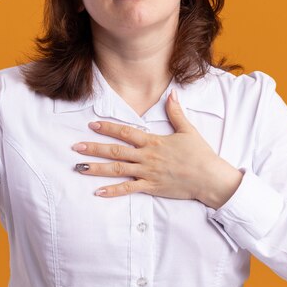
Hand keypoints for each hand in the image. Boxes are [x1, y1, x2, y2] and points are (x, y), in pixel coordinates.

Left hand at [72, 90, 242, 208]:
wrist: (210, 178)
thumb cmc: (200, 154)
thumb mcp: (188, 130)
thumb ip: (176, 113)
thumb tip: (172, 94)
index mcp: (153, 142)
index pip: (126, 132)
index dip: (108, 128)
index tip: (93, 125)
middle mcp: (147, 157)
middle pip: (115, 151)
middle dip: (94, 148)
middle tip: (76, 147)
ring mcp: (148, 173)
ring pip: (117, 170)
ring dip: (97, 168)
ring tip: (79, 167)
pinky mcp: (151, 187)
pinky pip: (128, 189)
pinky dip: (113, 191)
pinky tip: (98, 192)